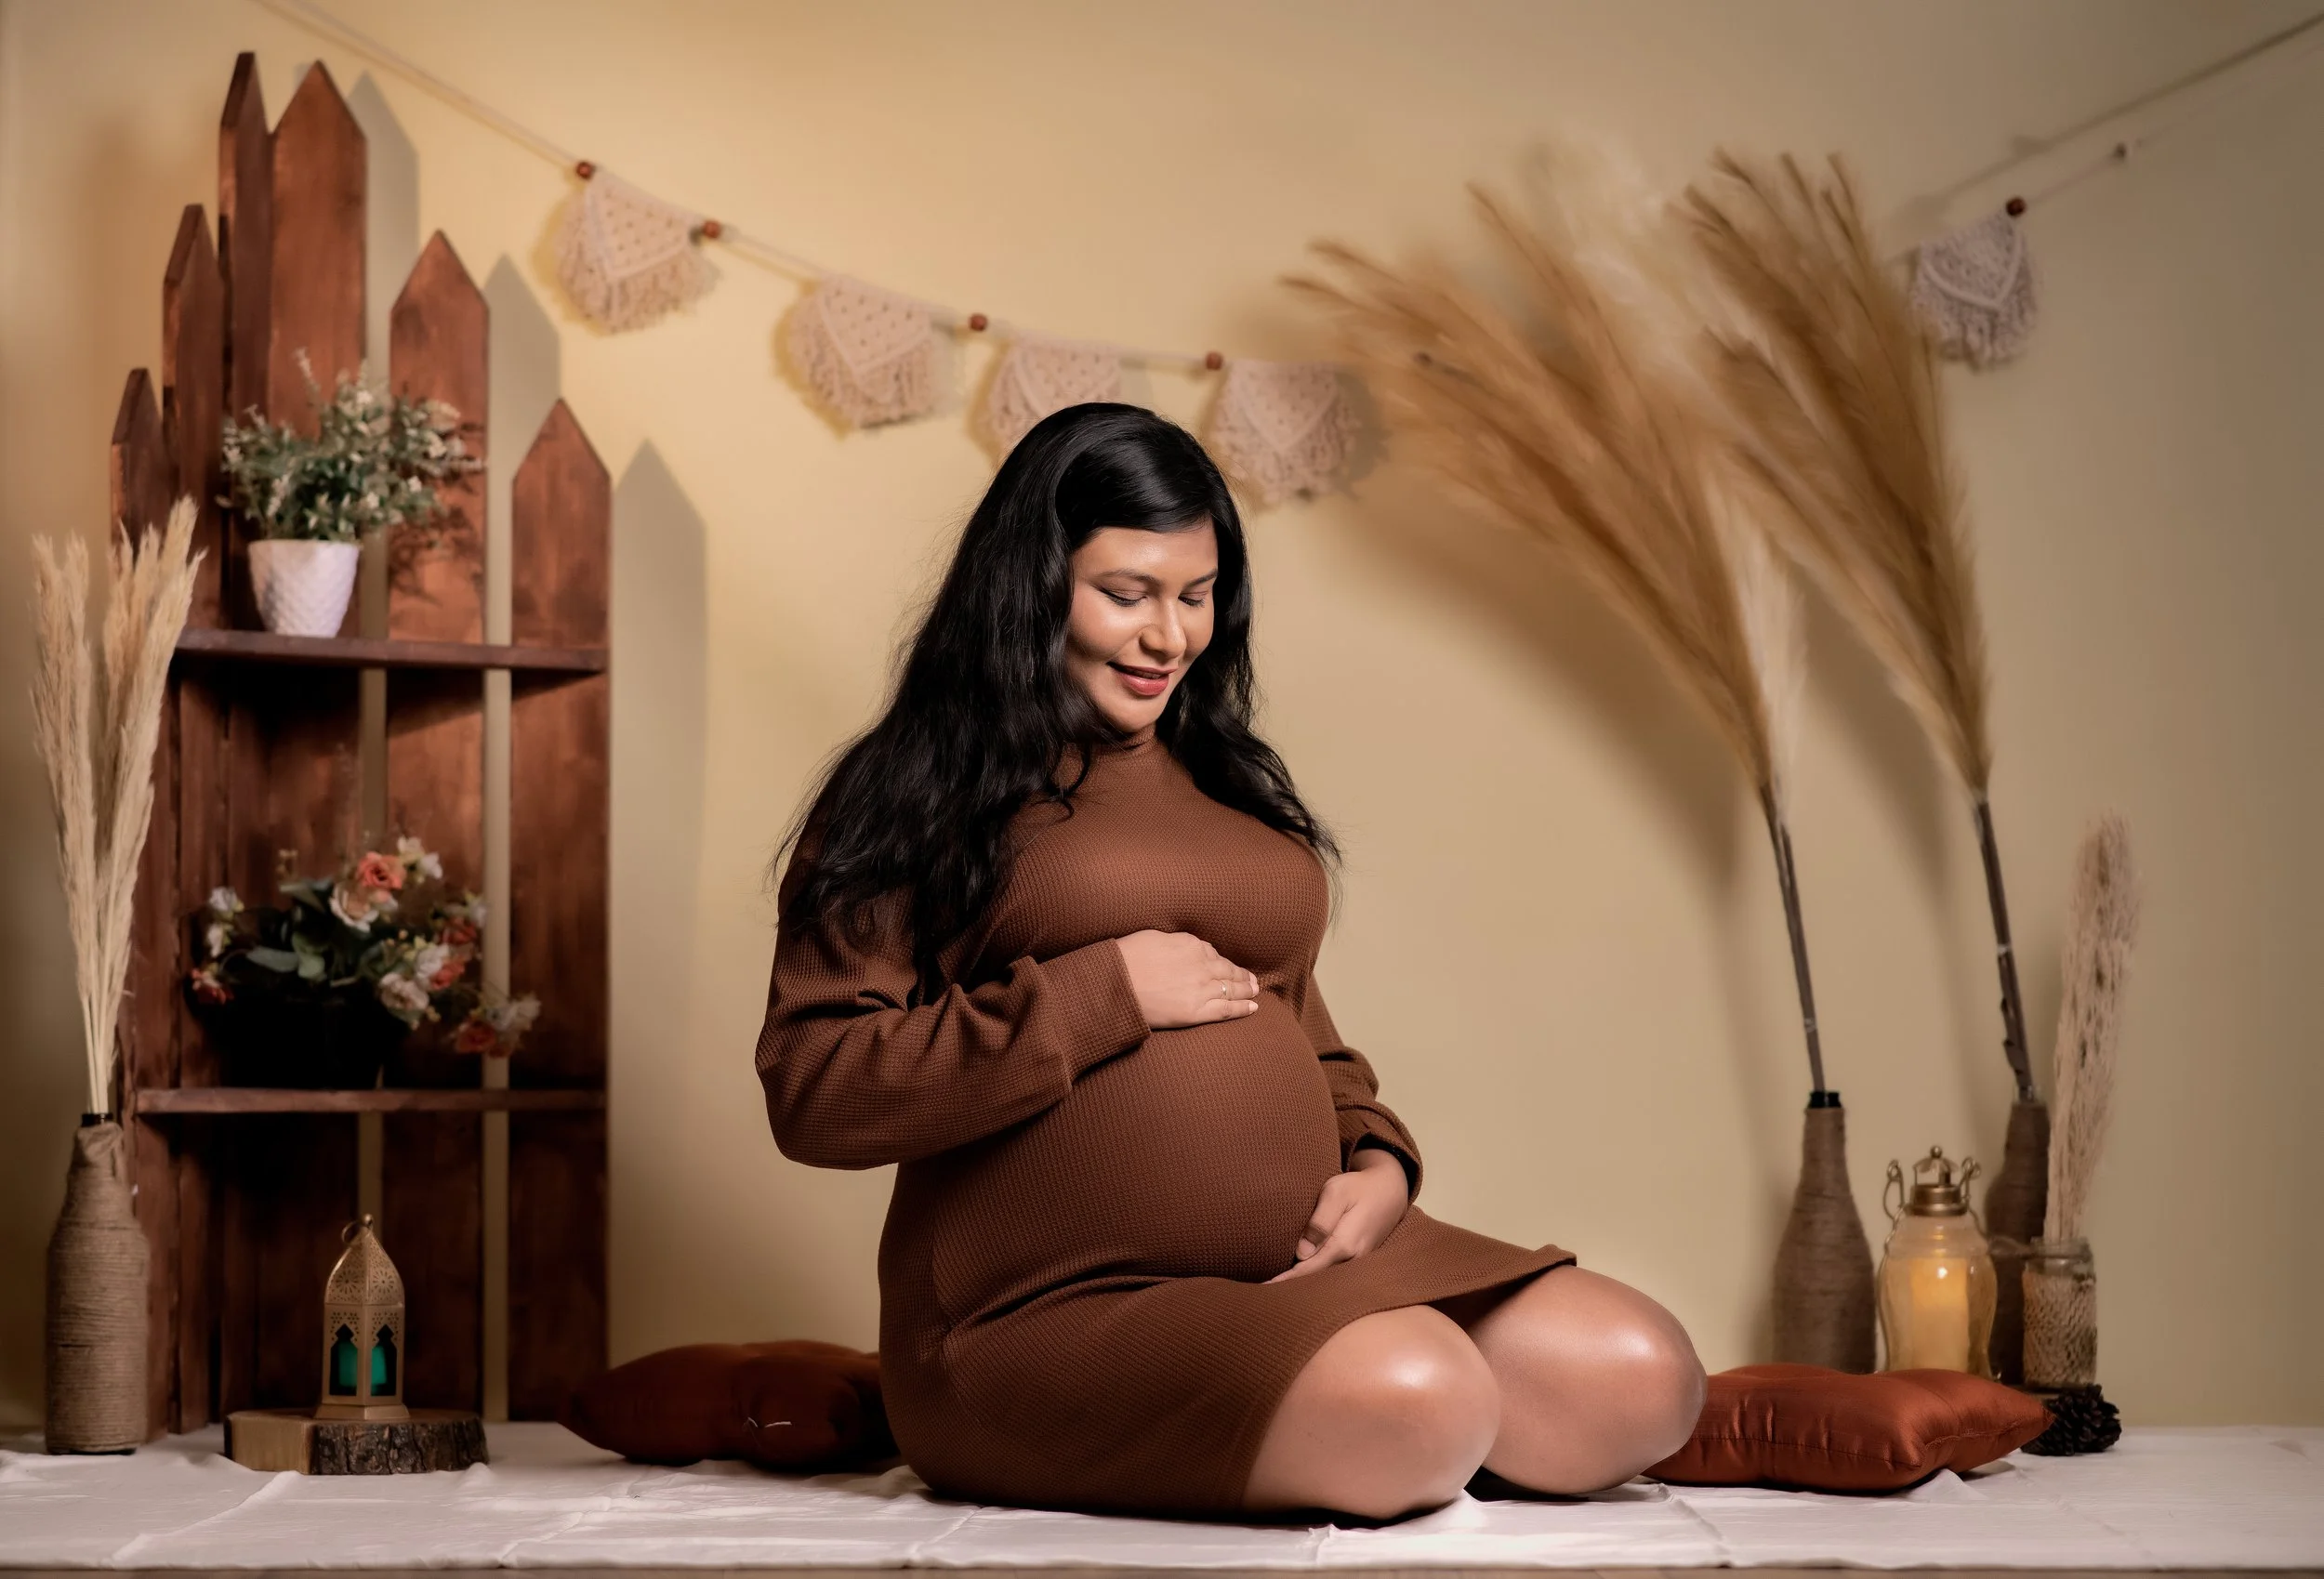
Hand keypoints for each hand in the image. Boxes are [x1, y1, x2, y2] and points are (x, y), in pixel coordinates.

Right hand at [1113, 930, 1259, 1028]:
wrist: (1116, 984)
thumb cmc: (1127, 958)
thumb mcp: (1153, 937)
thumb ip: (1174, 942)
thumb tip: (1182, 947)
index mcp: (1191, 945)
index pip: (1212, 953)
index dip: (1222, 961)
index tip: (1227, 965)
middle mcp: (1202, 966)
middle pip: (1227, 971)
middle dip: (1241, 976)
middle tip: (1252, 979)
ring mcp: (1201, 990)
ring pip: (1231, 989)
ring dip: (1246, 990)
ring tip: (1255, 991)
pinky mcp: (1196, 1012)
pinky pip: (1226, 1010)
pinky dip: (1242, 1009)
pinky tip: (1253, 1007)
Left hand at [1268, 1148, 1409, 1281]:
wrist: (1391, 1191)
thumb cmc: (1359, 1187)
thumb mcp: (1336, 1193)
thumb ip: (1320, 1222)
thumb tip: (1301, 1253)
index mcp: (1344, 1245)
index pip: (1308, 1270)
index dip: (1285, 1280)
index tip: (1264, 1287)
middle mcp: (1353, 1260)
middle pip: (1316, 1279)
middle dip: (1291, 1287)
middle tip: (1263, 1293)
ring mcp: (1358, 1262)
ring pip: (1325, 1278)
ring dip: (1303, 1283)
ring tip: (1276, 1289)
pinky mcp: (1358, 1259)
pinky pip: (1334, 1272)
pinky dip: (1316, 1276)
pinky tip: (1300, 1278)